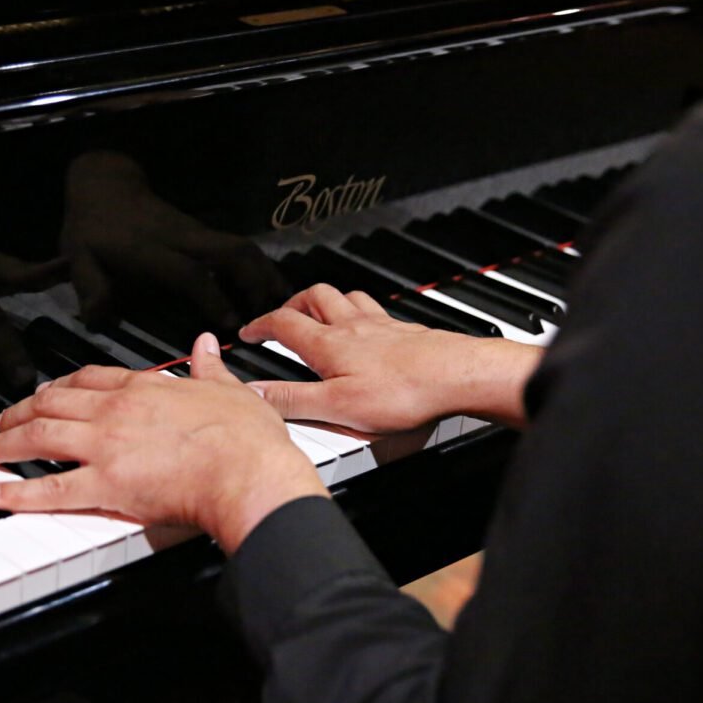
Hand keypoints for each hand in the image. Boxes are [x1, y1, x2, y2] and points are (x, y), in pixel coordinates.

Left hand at [0, 334, 327, 552]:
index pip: (90, 379)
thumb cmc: (246, 439)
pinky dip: (13, 490)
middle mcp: (116, 412)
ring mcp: (106, 447)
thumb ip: (211, 367)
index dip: (60, 385)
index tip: (46, 391)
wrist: (248, 471)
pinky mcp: (104, 485)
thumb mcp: (231, 390)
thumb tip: (207, 344)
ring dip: (3, 443)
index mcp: (145, 388)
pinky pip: (48, 487)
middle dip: (18, 411)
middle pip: (52, 404)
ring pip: (39, 438)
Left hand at [63, 151, 289, 329]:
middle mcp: (183, 239)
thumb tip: (96, 321)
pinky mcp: (204, 233)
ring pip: (242, 248)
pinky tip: (271, 288)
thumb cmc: (91, 229)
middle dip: (257, 283)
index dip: (214, 298)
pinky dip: (260, 267)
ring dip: (265, 274)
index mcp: (152, 251)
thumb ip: (90, 288)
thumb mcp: (78, 257)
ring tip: (283, 303)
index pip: (191, 274)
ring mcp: (197, 233)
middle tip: (272, 315)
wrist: (104, 187)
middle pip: (232, 253)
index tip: (233, 324)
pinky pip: (240, 248)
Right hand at [240, 284, 542, 431]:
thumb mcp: (336, 406)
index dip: (260, 325)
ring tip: (320, 311)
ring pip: (347, 296)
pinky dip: (363, 310)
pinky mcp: (406, 330)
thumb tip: (252, 394)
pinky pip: (377, 309)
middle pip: (315, 296)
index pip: (283, 324)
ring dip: (327, 299)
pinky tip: (369, 325)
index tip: (248, 331)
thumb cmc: (402, 393)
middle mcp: (353, 326)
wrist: (455, 377)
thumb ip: (292, 400)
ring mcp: (382, 325)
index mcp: (329, 344)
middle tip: (283, 315)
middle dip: (293, 302)